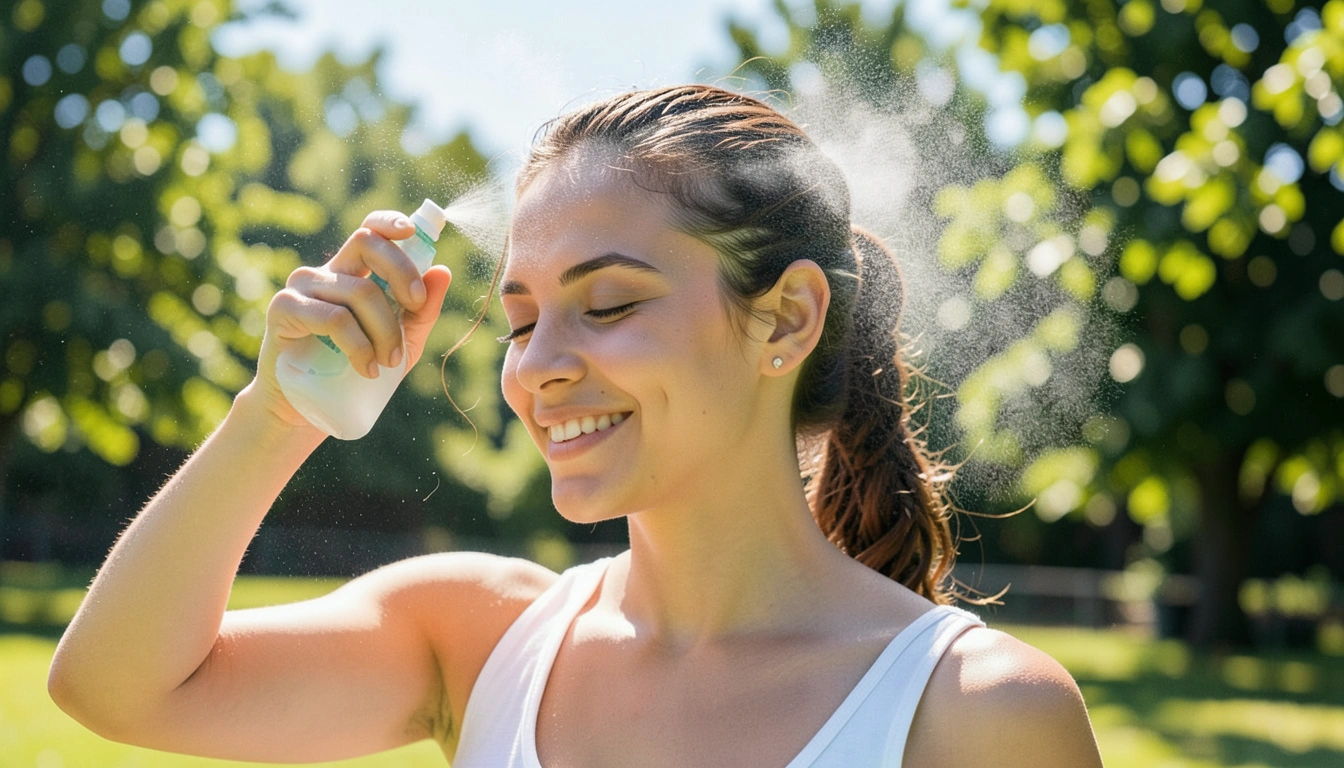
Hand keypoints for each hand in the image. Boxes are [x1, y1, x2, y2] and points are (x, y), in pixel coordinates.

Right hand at [239, 210, 452, 430]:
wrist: (306, 408)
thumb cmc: (354, 371)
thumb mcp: (401, 344)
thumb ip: (421, 312)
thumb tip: (442, 272)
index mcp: (353, 271)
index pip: (370, 232)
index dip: (390, 222)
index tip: (412, 232)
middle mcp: (328, 272)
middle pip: (367, 244)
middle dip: (401, 271)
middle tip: (416, 305)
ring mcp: (303, 287)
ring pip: (359, 292)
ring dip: (385, 330)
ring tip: (389, 363)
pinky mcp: (285, 309)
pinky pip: (334, 318)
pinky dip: (358, 346)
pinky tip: (367, 369)